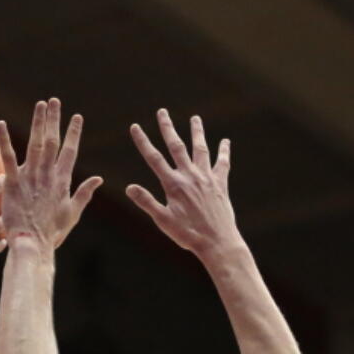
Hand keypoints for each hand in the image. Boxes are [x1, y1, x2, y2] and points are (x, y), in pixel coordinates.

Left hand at [0, 98, 101, 255]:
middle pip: (52, 141)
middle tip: (54, 101)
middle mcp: (48, 174)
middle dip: (54, 120)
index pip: (70, 151)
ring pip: (35, 143)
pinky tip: (1, 123)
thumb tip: (99, 178)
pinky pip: (8, 157)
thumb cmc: (51, 234)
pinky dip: (4, 139)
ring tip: (40, 104)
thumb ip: (84, 193)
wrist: (32, 244)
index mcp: (62, 181)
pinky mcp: (13, 183)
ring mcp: (31, 177)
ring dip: (37, 122)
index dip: (73, 133)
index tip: (77, 117)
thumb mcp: (72, 214)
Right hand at [127, 109, 238, 257]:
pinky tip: (225, 141)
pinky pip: (222, 163)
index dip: (143, 142)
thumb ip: (146, 201)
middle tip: (162, 111)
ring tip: (195, 118)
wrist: (216, 241)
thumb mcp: (162, 220)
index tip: (135, 127)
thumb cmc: (187, 234)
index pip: (154, 158)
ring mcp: (206, 177)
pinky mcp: (220, 184)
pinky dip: (223, 151)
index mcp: (173, 184)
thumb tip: (129, 187)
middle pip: (177, 146)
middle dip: (168, 128)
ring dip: (197, 132)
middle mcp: (190, 176)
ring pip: (200, 149)